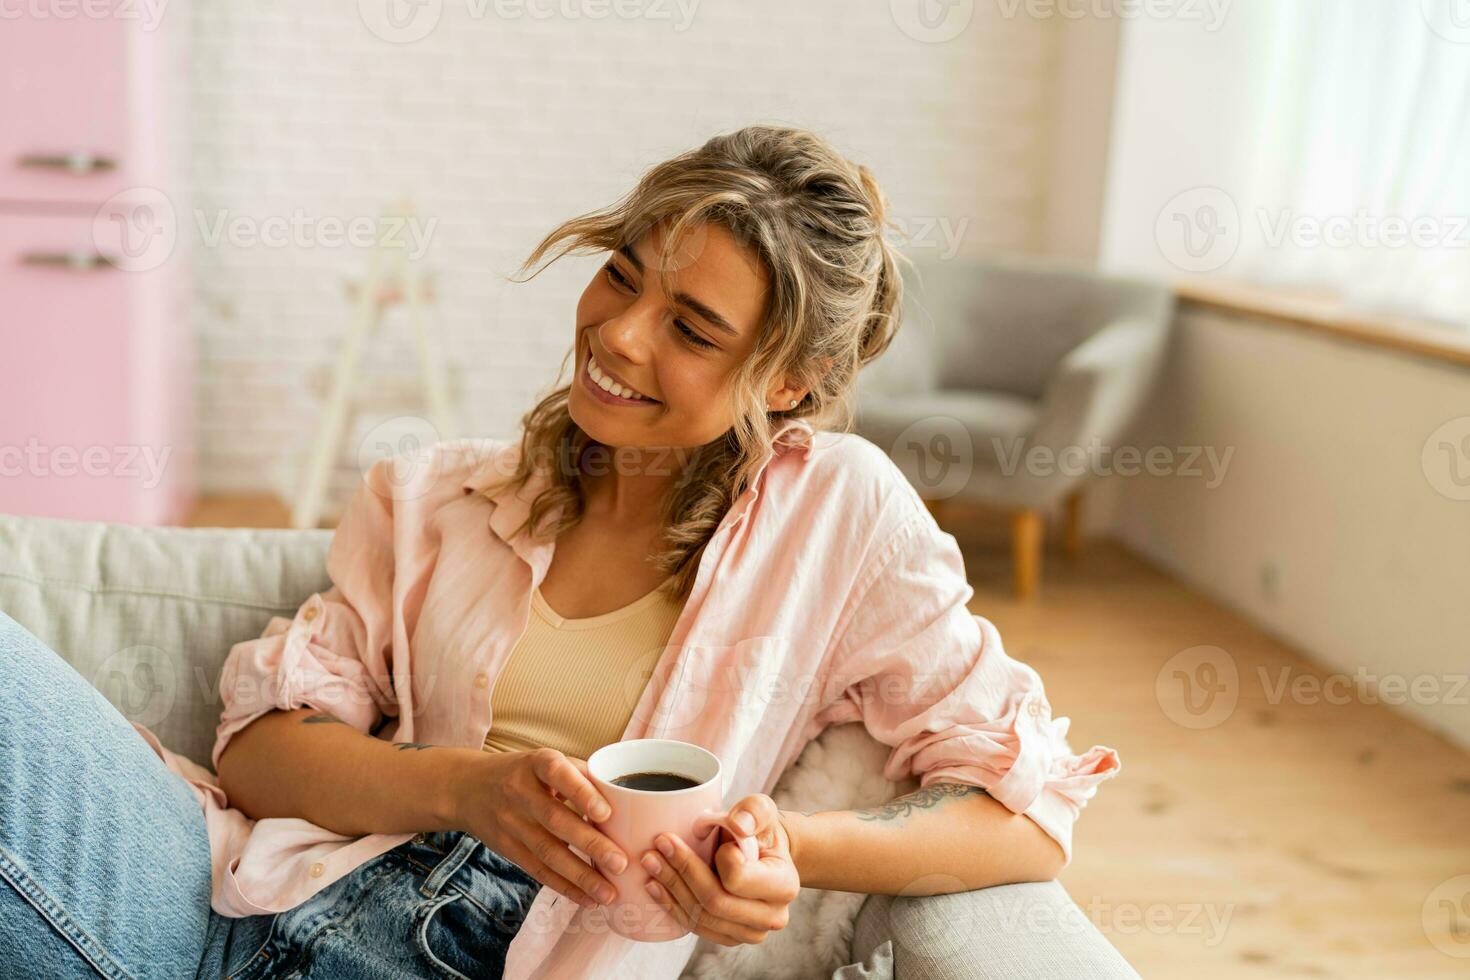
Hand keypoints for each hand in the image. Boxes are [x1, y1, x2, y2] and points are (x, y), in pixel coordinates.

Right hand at [454, 748, 628, 909]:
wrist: (468, 788)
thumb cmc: (524, 773)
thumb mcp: (545, 760)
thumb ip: (581, 775)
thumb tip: (625, 796)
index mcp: (536, 763)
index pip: (557, 773)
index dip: (580, 792)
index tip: (606, 812)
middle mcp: (520, 792)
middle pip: (555, 820)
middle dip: (590, 844)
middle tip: (621, 863)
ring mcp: (511, 822)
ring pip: (547, 852)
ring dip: (580, 876)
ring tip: (609, 893)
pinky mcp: (507, 848)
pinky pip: (537, 870)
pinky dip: (563, 886)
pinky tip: (586, 899)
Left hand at [639, 793, 799, 946]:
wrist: (762, 854)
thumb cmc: (759, 830)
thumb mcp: (762, 810)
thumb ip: (754, 811)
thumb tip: (739, 826)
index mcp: (784, 884)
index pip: (738, 878)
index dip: (716, 858)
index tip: (702, 834)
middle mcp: (772, 916)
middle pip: (715, 903)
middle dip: (680, 873)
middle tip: (655, 848)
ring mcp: (750, 932)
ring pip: (701, 918)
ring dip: (670, 890)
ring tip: (650, 864)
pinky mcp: (729, 937)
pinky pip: (696, 927)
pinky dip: (672, 906)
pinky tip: (655, 886)